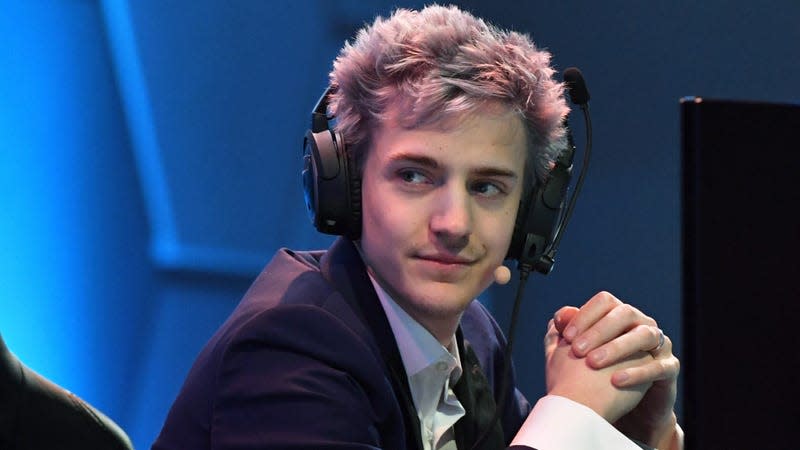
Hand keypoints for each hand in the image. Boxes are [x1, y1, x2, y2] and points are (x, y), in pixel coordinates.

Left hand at [553, 291, 680, 446]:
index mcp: (620, 315)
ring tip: (593, 363)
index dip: (585, 315)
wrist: (624, 406)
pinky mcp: (670, 368)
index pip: (605, 302)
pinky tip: (616, 380)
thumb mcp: (580, 353)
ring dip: (617, 348)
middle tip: (577, 350)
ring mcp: (660, 344)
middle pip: (624, 313)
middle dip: (598, 331)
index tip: (566, 336)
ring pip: (644, 335)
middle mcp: (642, 323)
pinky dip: (637, 372)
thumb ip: (569, 332)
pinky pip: (659, 366)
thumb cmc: (599, 374)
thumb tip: (560, 316)